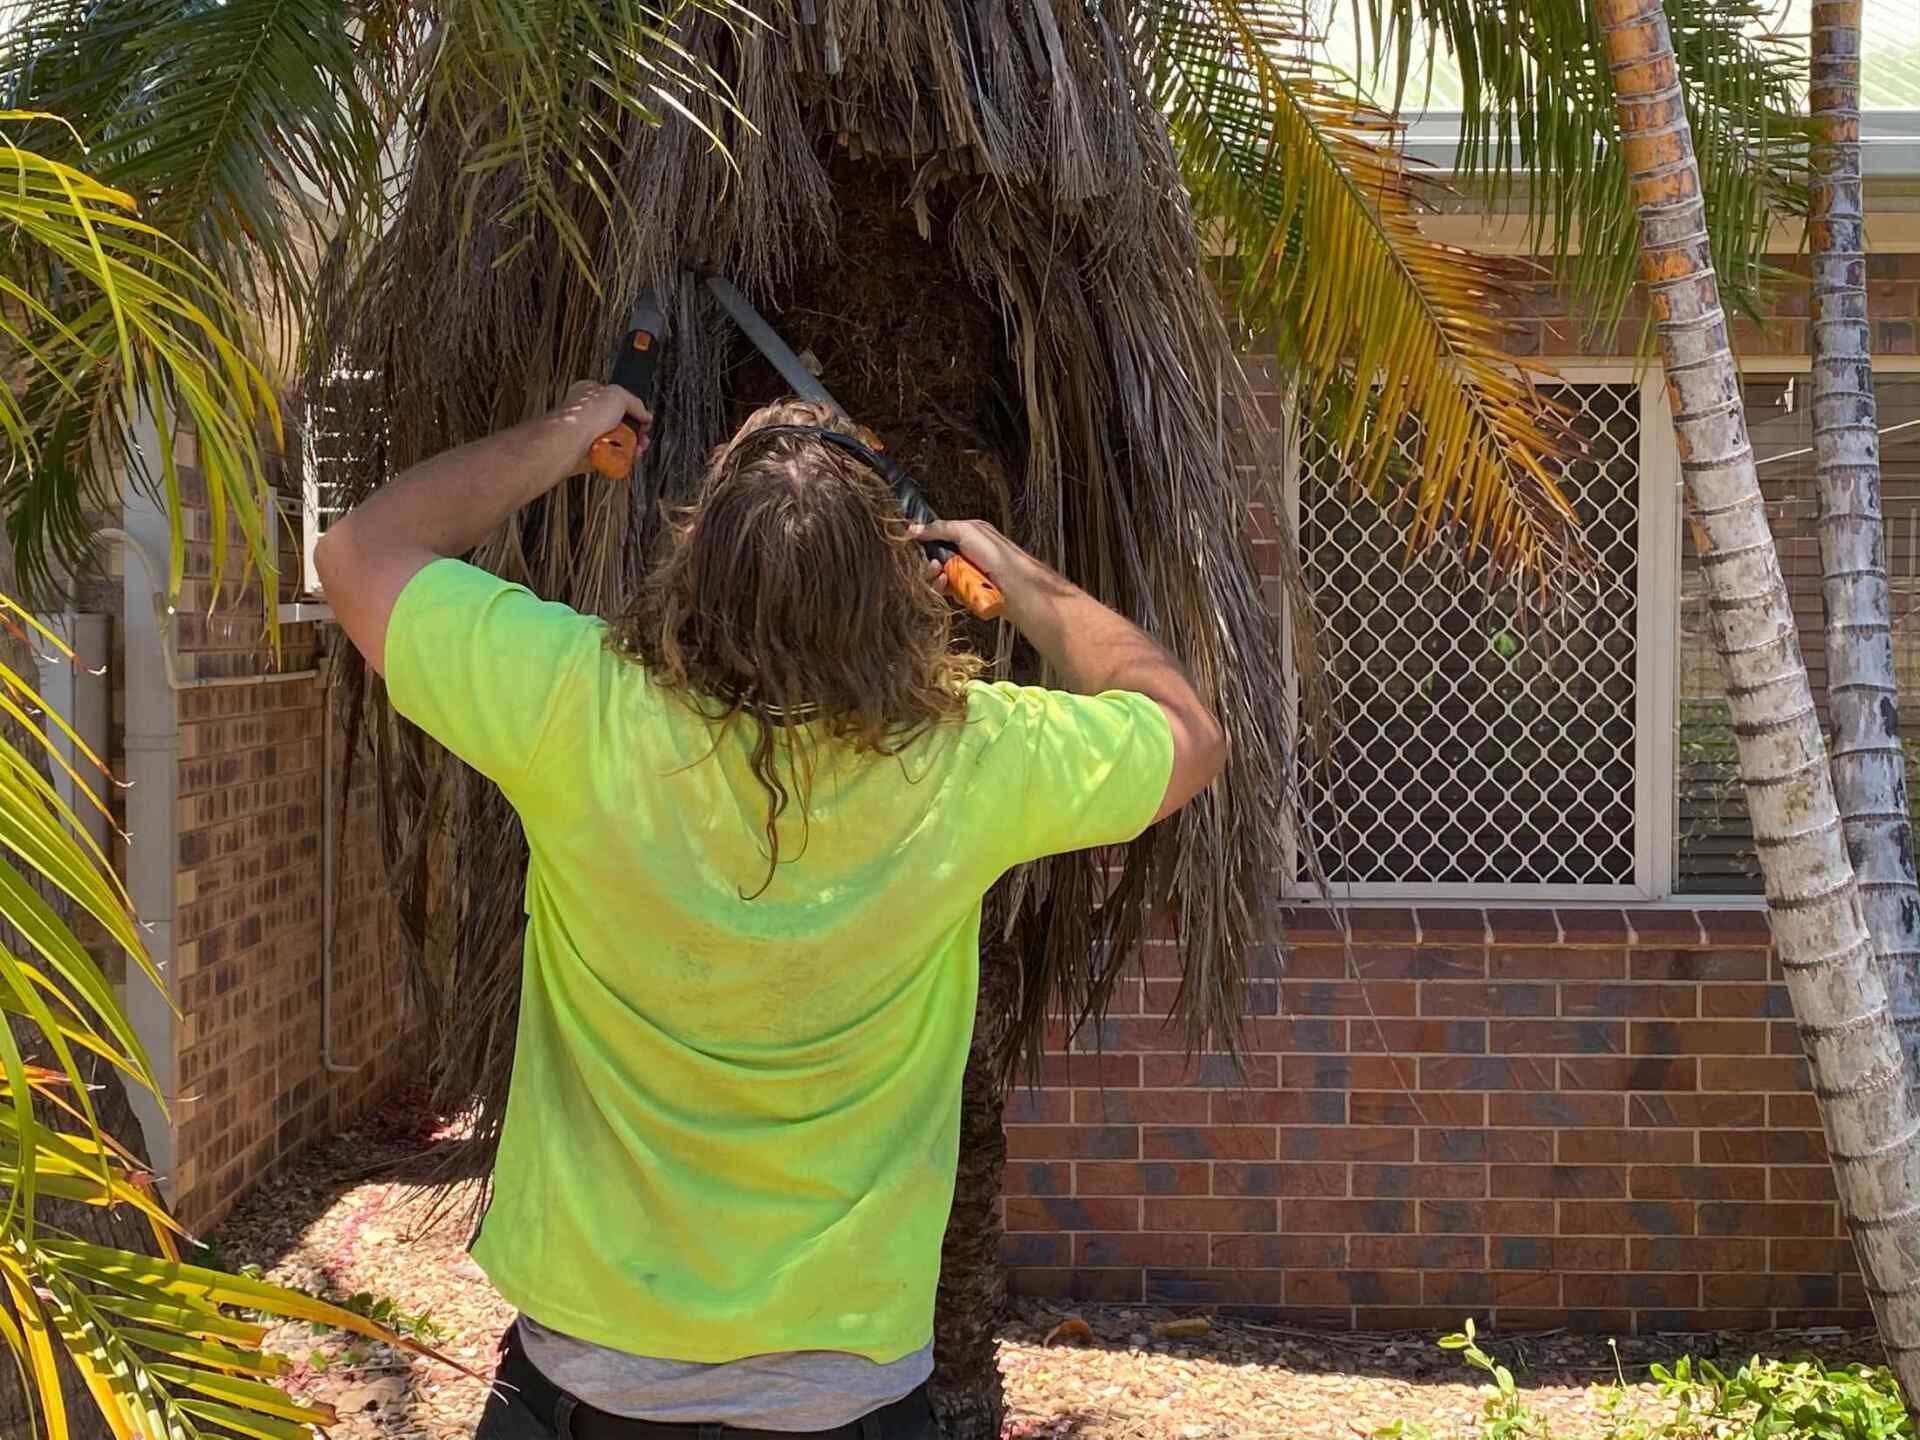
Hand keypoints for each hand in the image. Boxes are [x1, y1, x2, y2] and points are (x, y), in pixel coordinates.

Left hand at [553, 381, 651, 471]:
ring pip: (615, 441)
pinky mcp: (588, 454)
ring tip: (639, 448)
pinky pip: (609, 456)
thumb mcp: (618, 395)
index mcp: (589, 392)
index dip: (632, 409)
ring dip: (631, 445)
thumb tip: (646, 415)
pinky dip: (621, 458)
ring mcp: (587, 434)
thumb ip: (635, 403)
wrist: (570, 442)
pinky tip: (629, 457)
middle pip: (618, 422)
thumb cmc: (584, 415)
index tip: (643, 418)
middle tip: (643, 436)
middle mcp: (586, 413)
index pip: (616, 399)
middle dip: (635, 430)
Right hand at [911, 519, 1027, 582]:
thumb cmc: (997, 555)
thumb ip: (939, 528)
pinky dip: (945, 589)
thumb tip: (916, 528)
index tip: (915, 543)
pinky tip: (950, 586)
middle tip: (935, 564)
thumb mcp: (966, 531)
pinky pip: (946, 591)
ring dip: (936, 576)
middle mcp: (964, 554)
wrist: (1014, 585)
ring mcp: (964, 574)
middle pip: (934, 558)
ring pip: (937, 576)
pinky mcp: (964, 592)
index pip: (937, 537)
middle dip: (931, 562)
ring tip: (943, 576)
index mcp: (966, 536)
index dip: (925, 541)